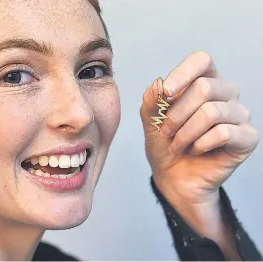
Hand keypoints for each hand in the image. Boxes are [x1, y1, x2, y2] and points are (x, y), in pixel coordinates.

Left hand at [140, 51, 258, 258]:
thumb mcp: (151, 120)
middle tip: (166, 132)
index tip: (165, 93)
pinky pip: (223, 133)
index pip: (201, 60)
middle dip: (176, 114)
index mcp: (204, 81)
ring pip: (211, 112)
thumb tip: (158, 84)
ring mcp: (239, 114)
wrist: (173, 177)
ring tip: (178, 145)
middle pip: (204, 87)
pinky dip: (200, 144)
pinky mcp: (247, 137)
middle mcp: (226, 93)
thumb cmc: (164, 144)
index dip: (182, 73)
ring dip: (185, 133)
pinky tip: (196, 150)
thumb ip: (152, 100)